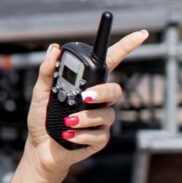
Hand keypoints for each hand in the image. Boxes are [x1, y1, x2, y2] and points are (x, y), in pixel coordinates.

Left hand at [23, 26, 150, 182]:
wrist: (39, 149)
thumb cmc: (42, 119)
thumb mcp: (40, 93)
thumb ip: (47, 72)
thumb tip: (53, 49)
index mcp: (88, 85)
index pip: (111, 62)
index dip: (127, 47)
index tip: (141, 34)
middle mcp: (99, 101)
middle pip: (114, 90)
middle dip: (103, 92)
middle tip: (85, 97)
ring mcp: (101, 121)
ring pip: (106, 114)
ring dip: (86, 117)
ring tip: (67, 121)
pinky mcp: (100, 139)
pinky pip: (98, 134)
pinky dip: (81, 134)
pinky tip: (68, 135)